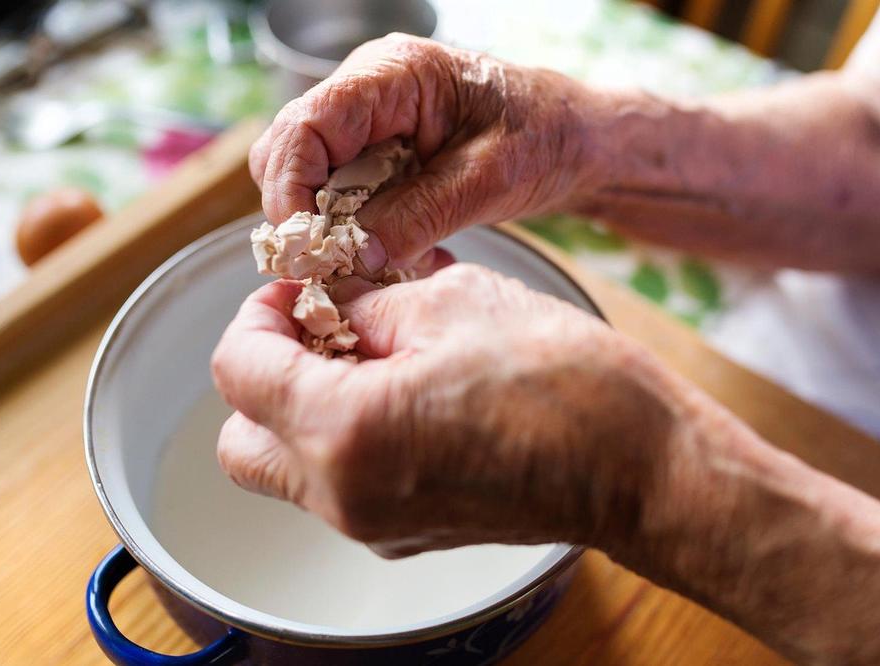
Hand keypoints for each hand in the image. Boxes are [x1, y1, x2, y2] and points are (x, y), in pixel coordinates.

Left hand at [211, 264, 677, 556]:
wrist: (641, 467)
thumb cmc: (566, 383)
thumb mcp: (453, 302)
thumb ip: (366, 305)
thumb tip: (331, 307)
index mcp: (343, 431)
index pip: (238, 372)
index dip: (255, 316)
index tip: (290, 292)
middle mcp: (343, 495)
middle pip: (240, 442)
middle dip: (260, 375)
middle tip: (311, 327)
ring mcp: (373, 526)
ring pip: (285, 469)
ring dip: (298, 408)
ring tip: (362, 355)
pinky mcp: (405, 534)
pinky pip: (337, 486)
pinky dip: (340, 438)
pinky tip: (396, 392)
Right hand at [248, 34, 595, 277]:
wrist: (572, 139)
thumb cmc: (543, 139)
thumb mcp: (487, 181)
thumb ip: (420, 216)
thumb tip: (356, 257)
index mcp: (394, 74)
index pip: (308, 122)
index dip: (292, 186)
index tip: (308, 243)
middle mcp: (368, 88)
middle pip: (289, 144)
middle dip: (296, 207)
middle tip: (321, 261)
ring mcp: (367, 118)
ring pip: (302, 167)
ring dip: (315, 217)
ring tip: (346, 257)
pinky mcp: (374, 147)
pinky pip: (332, 184)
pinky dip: (339, 220)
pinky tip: (366, 245)